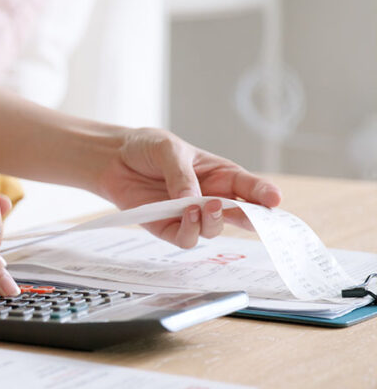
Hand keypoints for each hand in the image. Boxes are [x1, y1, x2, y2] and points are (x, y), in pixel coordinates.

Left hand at [97, 128, 281, 247]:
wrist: (113, 159)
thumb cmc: (147, 148)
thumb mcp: (169, 149)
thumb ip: (182, 174)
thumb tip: (195, 200)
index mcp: (220, 175)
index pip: (250, 188)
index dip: (265, 195)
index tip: (275, 200)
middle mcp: (210, 198)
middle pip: (240, 216)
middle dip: (251, 219)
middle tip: (250, 215)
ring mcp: (190, 215)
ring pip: (213, 230)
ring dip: (212, 222)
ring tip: (203, 205)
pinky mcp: (168, 228)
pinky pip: (186, 239)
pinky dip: (189, 230)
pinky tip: (185, 213)